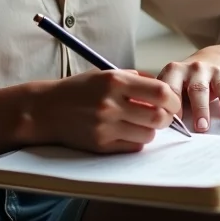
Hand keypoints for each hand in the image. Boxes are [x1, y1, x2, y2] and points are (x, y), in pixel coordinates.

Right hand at [32, 70, 180, 152]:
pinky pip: (133, 146)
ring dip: (150, 130)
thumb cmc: (78, 90)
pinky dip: (136, 140)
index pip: (160, 92)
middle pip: (158, 117)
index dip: (172, 99)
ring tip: (140, 122)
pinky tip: (126, 131)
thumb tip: (162, 88)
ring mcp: (106, 126)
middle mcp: (111, 103)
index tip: (172, 101)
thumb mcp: (104, 74)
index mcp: (114, 81)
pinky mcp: (101, 144)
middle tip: (163, 115)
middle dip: (166, 118)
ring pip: (148, 134)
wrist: (47, 109)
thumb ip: (133, 79)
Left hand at [157, 46, 219, 132]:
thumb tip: (158, 123)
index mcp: (176, 71)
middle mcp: (197, 68)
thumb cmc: (187, 80)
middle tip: (201, 129)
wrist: (213, 59)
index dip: (172, 105)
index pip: (171, 88)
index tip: (174, 123)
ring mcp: (217, 71)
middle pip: (198, 88)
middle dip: (200, 109)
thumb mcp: (172, 83)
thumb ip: (166, 100)